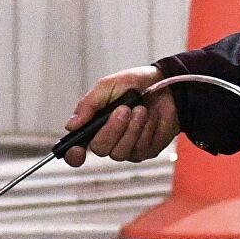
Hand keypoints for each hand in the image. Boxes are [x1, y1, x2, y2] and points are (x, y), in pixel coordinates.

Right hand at [63, 66, 178, 166]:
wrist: (168, 86)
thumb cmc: (136, 84)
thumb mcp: (108, 86)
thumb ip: (88, 104)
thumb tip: (71, 125)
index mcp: (94, 124)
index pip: (77, 147)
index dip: (74, 154)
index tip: (76, 151)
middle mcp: (108, 139)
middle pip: (100, 149)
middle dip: (112, 129)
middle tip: (124, 109)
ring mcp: (126, 148)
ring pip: (120, 152)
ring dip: (132, 128)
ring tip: (141, 109)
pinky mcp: (145, 151)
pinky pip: (140, 149)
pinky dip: (146, 129)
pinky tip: (151, 117)